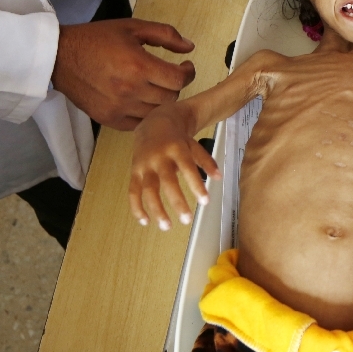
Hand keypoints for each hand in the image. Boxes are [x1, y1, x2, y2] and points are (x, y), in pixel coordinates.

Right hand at [51, 18, 195, 129]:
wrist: (60, 56)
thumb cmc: (96, 39)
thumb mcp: (132, 28)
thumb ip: (165, 35)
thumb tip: (190, 47)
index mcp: (139, 66)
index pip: (179, 80)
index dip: (188, 73)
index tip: (186, 67)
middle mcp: (131, 90)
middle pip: (171, 98)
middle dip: (174, 85)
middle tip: (168, 76)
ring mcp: (119, 108)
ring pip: (157, 113)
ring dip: (161, 101)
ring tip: (154, 88)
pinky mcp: (109, 119)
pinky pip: (139, 124)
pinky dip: (145, 114)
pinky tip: (141, 100)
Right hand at [129, 109, 220, 229]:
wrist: (152, 124)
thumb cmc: (176, 139)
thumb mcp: (193, 144)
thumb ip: (206, 160)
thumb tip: (219, 178)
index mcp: (176, 149)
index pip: (187, 168)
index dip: (196, 185)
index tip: (205, 202)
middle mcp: (159, 158)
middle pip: (167, 182)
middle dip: (177, 202)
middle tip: (187, 220)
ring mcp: (144, 166)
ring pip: (147, 190)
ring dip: (156, 209)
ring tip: (167, 226)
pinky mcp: (134, 172)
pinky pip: (133, 192)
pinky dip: (136, 207)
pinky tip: (145, 221)